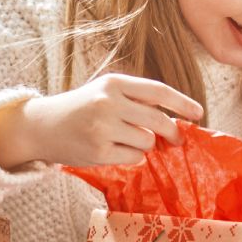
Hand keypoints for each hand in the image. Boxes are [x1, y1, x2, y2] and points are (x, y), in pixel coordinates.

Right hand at [0, 74, 204, 169]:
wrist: (41, 126)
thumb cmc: (80, 108)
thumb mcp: (104, 92)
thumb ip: (136, 100)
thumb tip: (177, 119)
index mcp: (113, 83)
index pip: (158, 91)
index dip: (183, 102)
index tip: (199, 113)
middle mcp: (108, 102)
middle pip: (159, 120)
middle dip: (172, 132)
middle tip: (176, 139)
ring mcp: (103, 127)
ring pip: (147, 141)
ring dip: (144, 145)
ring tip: (123, 140)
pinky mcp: (98, 151)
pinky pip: (134, 158)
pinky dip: (130, 157)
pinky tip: (112, 150)